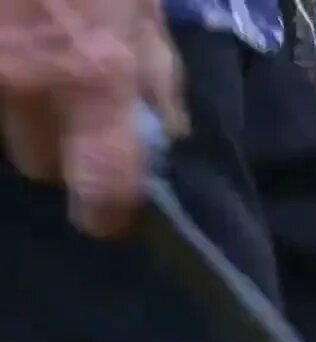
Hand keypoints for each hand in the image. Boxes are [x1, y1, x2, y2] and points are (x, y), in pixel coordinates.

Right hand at [0, 0, 186, 238]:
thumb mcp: (145, 4)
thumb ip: (156, 73)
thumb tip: (168, 134)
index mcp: (94, 72)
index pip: (103, 185)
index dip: (108, 211)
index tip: (112, 215)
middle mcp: (25, 80)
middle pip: (38, 162)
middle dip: (58, 143)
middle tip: (73, 102)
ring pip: (1, 127)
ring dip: (18, 105)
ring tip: (38, 52)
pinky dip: (6, 82)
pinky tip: (19, 37)